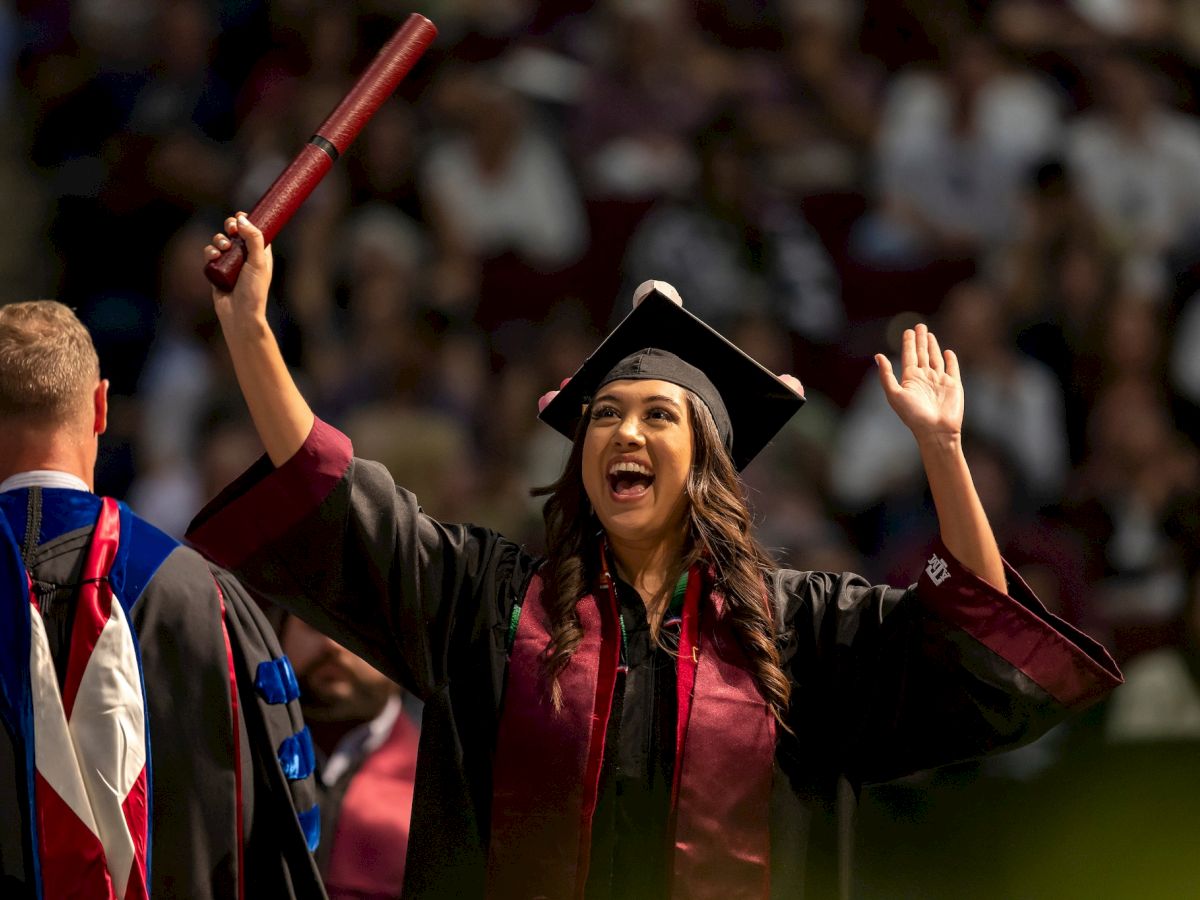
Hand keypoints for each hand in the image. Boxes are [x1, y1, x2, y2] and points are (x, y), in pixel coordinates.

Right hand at [203, 213, 272, 329]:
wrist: (239, 315)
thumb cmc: (253, 291)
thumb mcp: (258, 262)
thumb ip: (253, 239)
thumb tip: (242, 219)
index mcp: (260, 254)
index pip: (255, 231)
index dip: (247, 222)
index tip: (241, 215)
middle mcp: (245, 257)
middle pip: (236, 233)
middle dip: (231, 226)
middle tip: (231, 228)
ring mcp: (230, 263)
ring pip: (221, 241)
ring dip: (219, 239)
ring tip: (223, 247)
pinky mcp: (216, 271)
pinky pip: (210, 254)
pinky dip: (210, 252)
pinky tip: (214, 256)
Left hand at [876, 324, 962, 441]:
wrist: (935, 430)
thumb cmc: (913, 415)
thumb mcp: (895, 394)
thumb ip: (886, 375)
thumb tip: (877, 355)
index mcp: (910, 379)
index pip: (909, 356)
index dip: (908, 343)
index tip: (908, 330)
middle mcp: (924, 378)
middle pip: (921, 354)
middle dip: (920, 340)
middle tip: (919, 325)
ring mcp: (939, 380)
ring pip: (935, 358)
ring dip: (932, 346)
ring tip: (929, 334)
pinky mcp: (953, 384)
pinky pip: (952, 368)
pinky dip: (950, 359)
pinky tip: (947, 351)